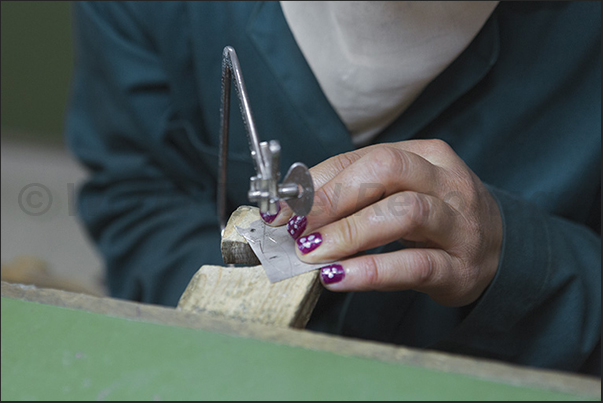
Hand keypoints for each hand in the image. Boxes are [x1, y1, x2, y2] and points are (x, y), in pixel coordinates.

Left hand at [267, 140, 502, 306]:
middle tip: (296, 225)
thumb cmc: (438, 218)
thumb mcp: (403, 193)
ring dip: (349, 232)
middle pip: (387, 171)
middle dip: (333, 197)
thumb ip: (355, 196)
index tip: (282, 206)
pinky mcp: (461, 265)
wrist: (499, 249)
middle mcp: (446, 181)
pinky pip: (415, 264)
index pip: (365, 157)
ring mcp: (459, 223)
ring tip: (312, 252)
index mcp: (427, 155)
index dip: (318, 181)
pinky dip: (372, 270)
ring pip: (405, 212)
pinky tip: (339, 277)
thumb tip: (295, 210)